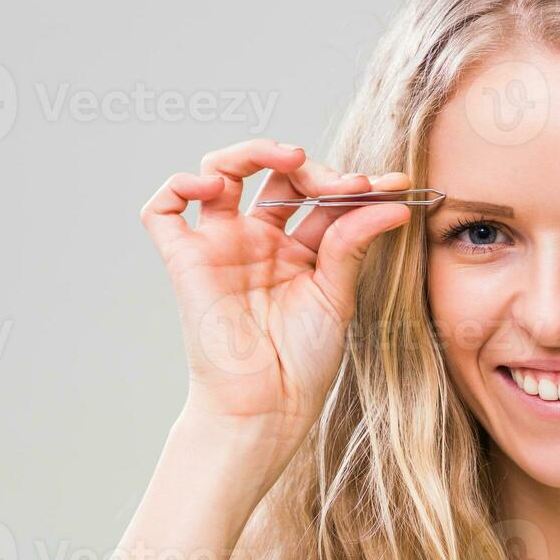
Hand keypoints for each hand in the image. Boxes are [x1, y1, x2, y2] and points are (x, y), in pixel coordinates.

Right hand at [140, 139, 412, 468]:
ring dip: (253, 151)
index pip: (322, 198)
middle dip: (313, 168)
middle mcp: (257, 241)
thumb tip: (395, 202)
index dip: (355, 185)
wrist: (267, 407)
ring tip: (290, 159)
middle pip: (276, 176)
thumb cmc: (303, 362)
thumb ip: (354, 241)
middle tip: (347, 183)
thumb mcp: (337, 293)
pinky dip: (180, 184)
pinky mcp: (185, 260)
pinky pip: (164, 210)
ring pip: (220, 172)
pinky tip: (213, 185)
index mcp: (298, 250)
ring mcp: (220, 246)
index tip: (395, 184)